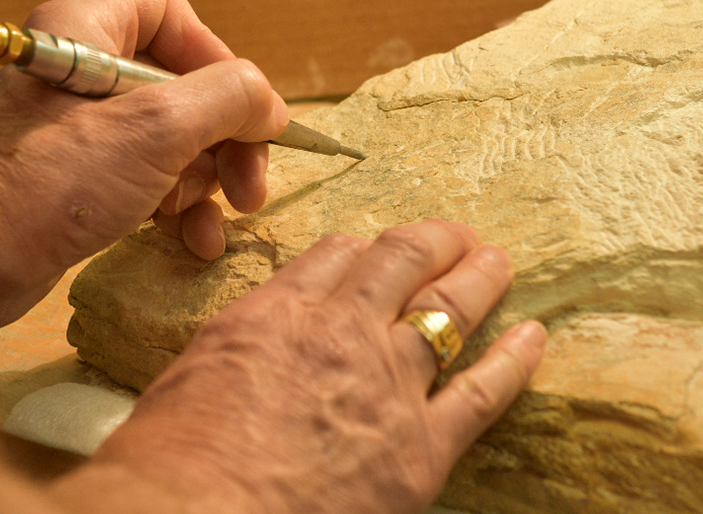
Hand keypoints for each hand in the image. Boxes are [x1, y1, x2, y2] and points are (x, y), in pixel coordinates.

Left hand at [0, 0, 288, 339]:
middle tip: (249, 185)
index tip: (239, 106)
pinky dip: (179, 207)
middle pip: (182, 83)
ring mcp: (77, 129)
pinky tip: (196, 242)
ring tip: (218, 220)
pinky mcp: (77, 179)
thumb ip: (228, 100)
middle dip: (226, 138)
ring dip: (208, 181)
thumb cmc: (50, 183)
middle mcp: (79, 72)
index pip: (166, 9)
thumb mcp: (158, 130)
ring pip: (173, 139)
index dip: (213, 53)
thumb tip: (270, 105)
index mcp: (83, 32)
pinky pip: (148, 179)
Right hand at [83, 220, 546, 513]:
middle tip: (453, 234)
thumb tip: (232, 377)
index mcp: (272, 317)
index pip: (330, 260)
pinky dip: (514, 360)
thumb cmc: (168, 468)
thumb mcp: (182, 390)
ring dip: (478, 279)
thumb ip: (225, 367)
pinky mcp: (422, 447)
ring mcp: (387, 386)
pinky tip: (534, 336)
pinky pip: (483, 391)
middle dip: (430, 243)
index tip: (372, 245)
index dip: (358, 249)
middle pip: (399, 265)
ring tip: (498, 260)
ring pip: (448, 310)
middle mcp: (339, 334)